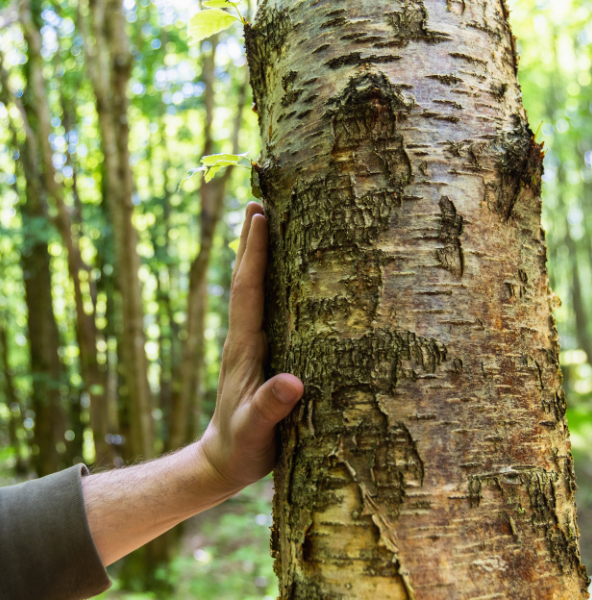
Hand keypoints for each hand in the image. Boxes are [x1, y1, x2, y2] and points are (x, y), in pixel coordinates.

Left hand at [198, 202, 303, 492]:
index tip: (259, 216)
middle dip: (251, 241)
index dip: (254, 254)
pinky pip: (265, 307)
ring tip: (268, 222)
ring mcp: (250, 344)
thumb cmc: (241, 448)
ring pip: (254, 290)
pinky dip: (270, 282)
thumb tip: (292, 381)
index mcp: (243, 348)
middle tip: (258, 201)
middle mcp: (244, 338)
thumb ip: (269, 408)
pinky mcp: (259, 353)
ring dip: (258, 255)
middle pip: (246, 280)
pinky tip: (286, 273)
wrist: (221, 461)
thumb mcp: (256, 433)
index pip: (248, 291)